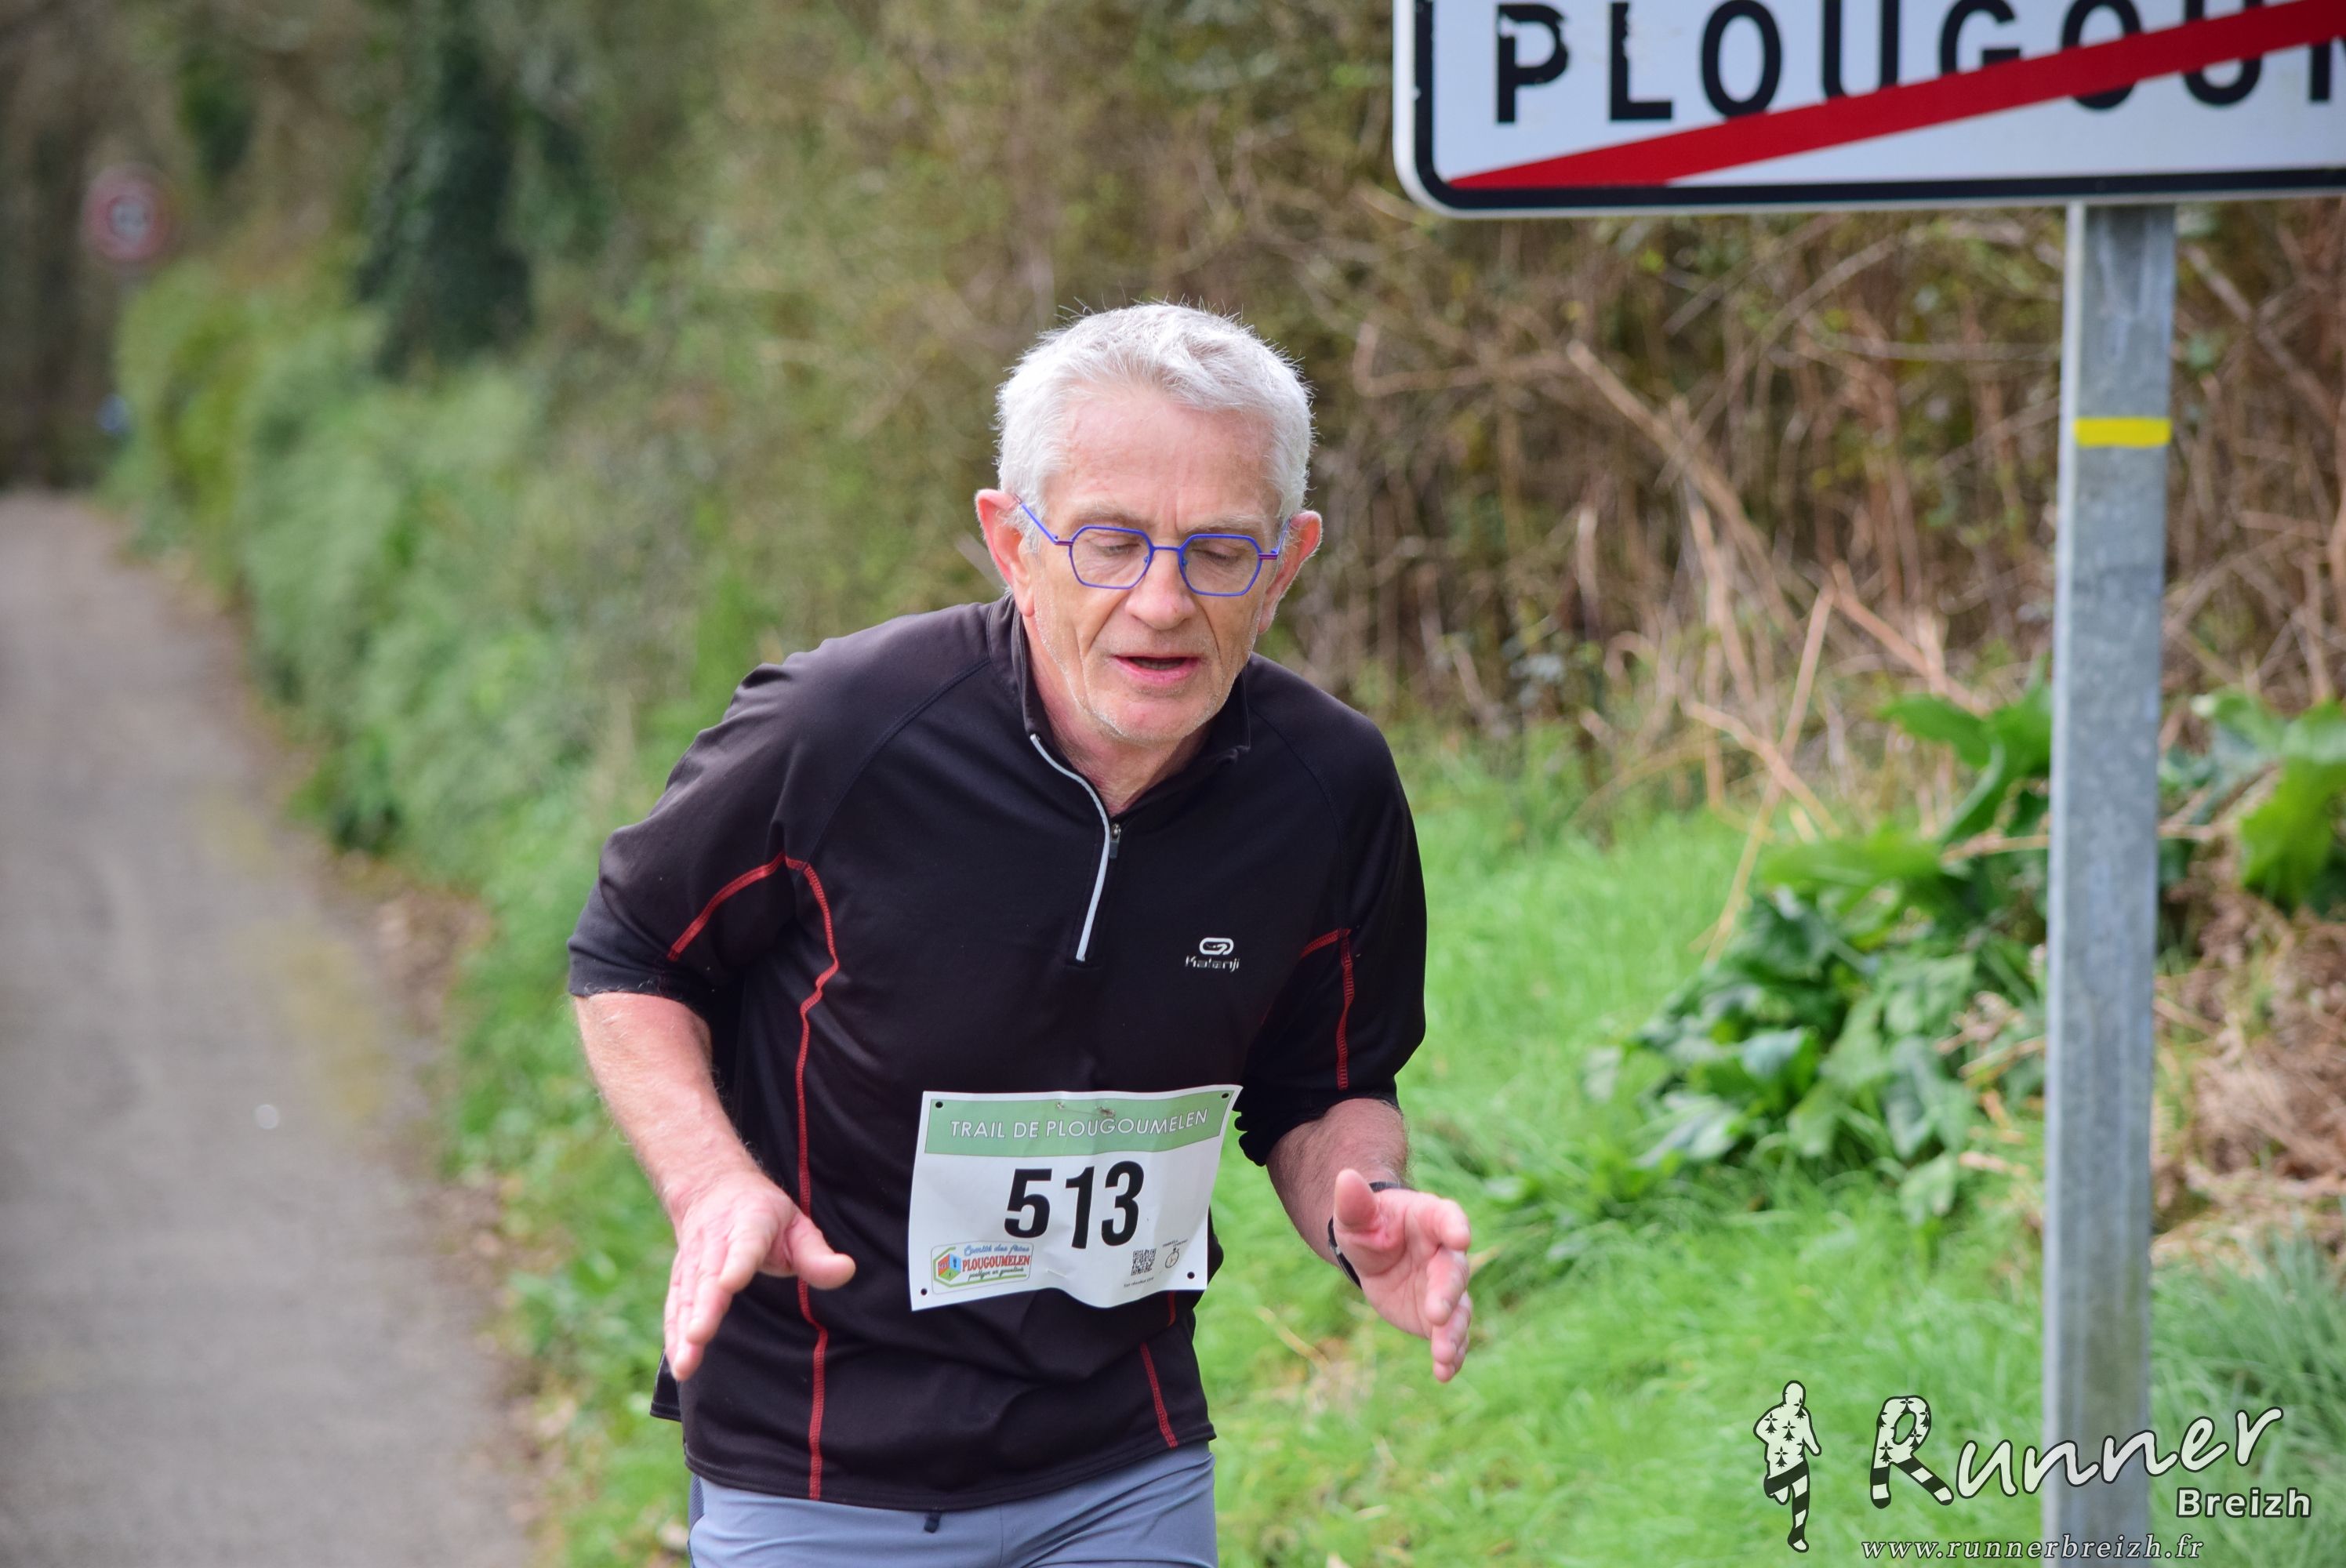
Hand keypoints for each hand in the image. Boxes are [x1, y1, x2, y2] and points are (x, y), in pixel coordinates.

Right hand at [665, 1168, 854, 1380]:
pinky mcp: (681, 1279)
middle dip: (703, 1309)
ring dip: (684, 1332)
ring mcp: (693, 1261)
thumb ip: (816, 1254)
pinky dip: (674, 1337)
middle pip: (708, 1277)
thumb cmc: (764, 1214)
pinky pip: (676, 1308)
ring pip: (687, 1296)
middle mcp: (714, 1242)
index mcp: (749, 1223)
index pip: (744, 1245)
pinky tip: (680, 1365)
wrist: (712, 1190)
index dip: (738, 1263)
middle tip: (698, 1336)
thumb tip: (846, 1271)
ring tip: (685, 1365)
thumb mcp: (796, 1224)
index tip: (730, 1282)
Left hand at [1330, 1167, 1473, 1381]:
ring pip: (1460, 1311)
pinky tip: (1444, 1373)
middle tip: (1437, 1314)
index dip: (1454, 1226)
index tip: (1461, 1237)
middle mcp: (1446, 1254)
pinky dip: (1452, 1356)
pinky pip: (1451, 1337)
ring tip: (1444, 1355)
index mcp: (1430, 1220)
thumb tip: (1344, 1176)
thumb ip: (1354, 1201)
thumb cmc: (1368, 1225)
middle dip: (1449, 1293)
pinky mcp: (1440, 1319)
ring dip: (1455, 1333)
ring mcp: (1447, 1288)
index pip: (1447, 1218)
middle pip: (1455, 1272)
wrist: (1374, 1253)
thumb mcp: (1355, 1216)